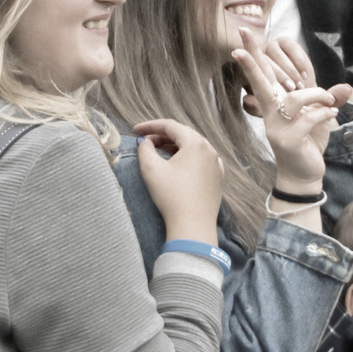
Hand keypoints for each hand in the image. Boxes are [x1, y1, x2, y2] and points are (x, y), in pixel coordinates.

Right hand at [135, 120, 223, 243]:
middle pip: (183, 135)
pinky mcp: (217, 178)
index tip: (135, 131)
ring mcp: (216, 164)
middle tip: (145, 142)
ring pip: (193, 147)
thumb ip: (145, 149)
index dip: (150, 126)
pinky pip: (201, 160)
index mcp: (195, 143)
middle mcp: (209, 149)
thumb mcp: (151, 169)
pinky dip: (187, 158)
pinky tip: (178, 165)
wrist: (193, 225)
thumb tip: (145, 142)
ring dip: (174, 147)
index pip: (170, 126)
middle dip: (162, 136)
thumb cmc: (171, 195)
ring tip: (158, 152)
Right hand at [233, 31, 346, 192]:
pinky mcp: (288, 141)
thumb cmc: (308, 142)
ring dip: (317, 96)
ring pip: (295, 99)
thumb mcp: (319, 116)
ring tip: (330, 101)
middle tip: (241, 38)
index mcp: (276, 103)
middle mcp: (271, 113)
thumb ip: (329, 99)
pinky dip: (324, 114)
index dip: (252, 55)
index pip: (262, 75)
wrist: (305, 174)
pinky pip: (308, 119)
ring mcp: (277, 127)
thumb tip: (348, 87)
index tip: (242, 34)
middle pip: (260, 82)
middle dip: (252, 61)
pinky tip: (332, 114)